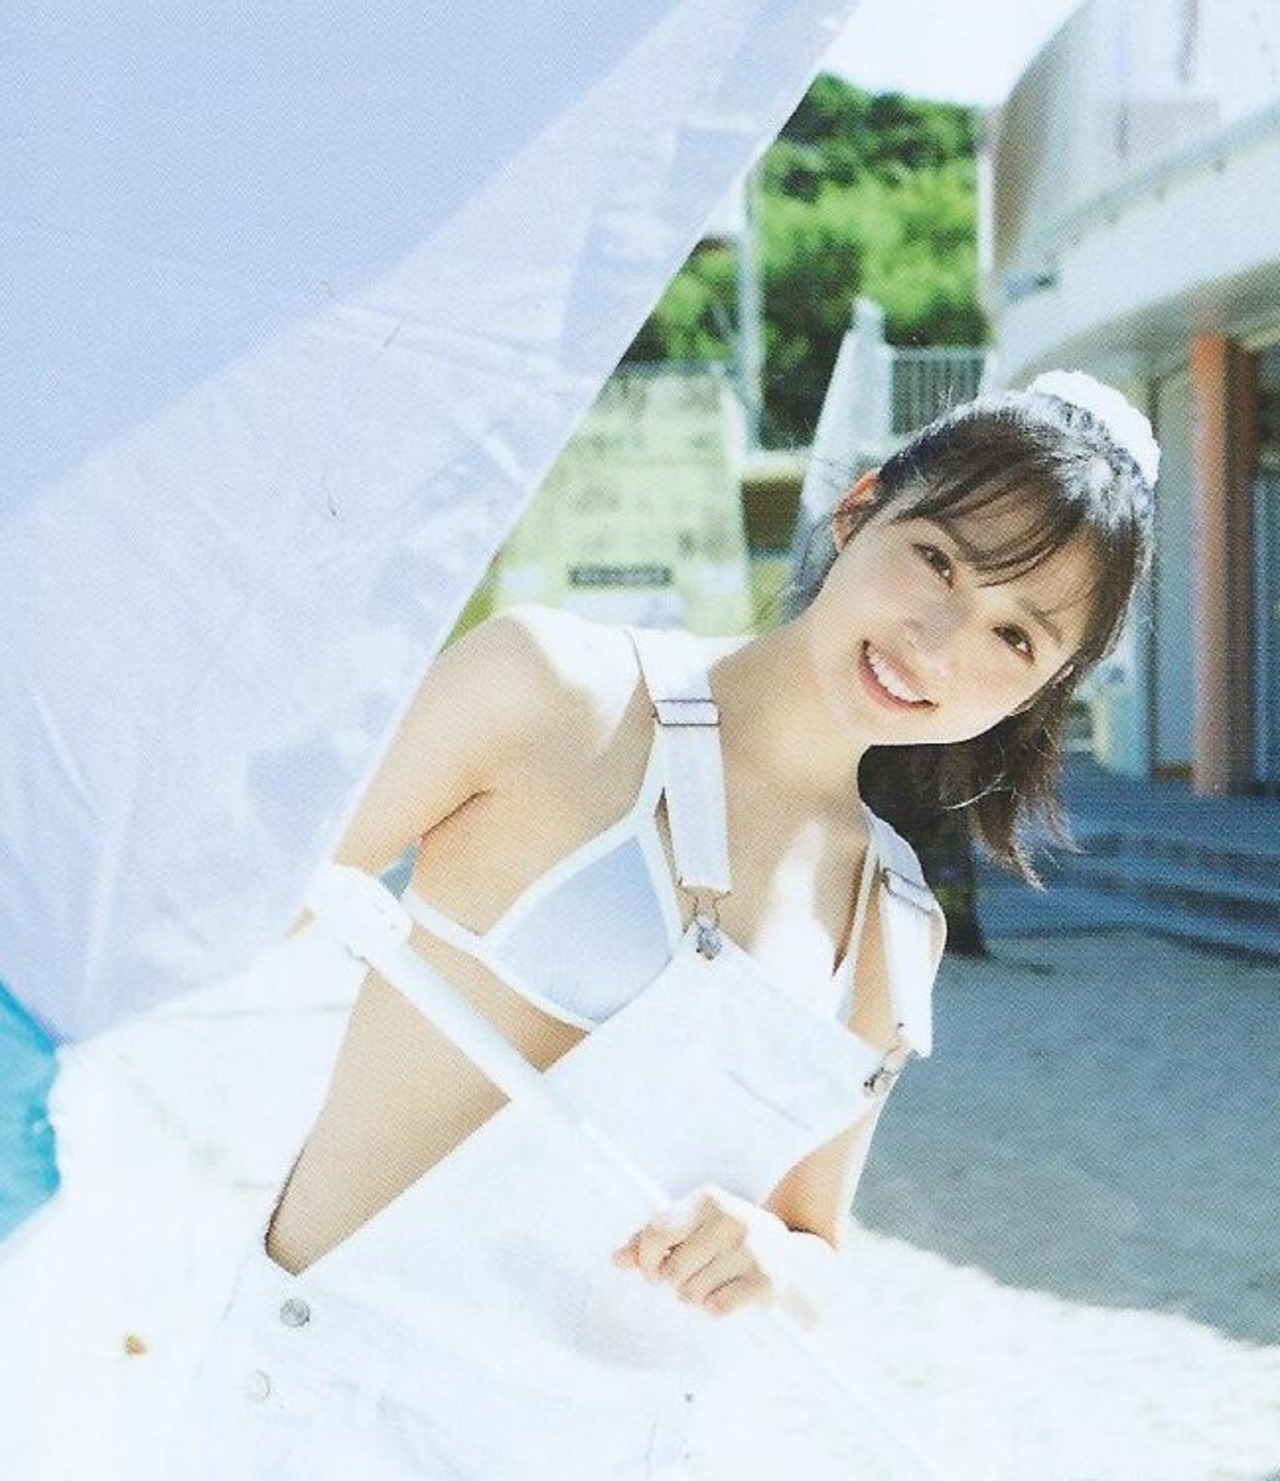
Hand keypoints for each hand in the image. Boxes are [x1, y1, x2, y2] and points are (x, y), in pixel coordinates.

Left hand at [611, 1186, 791, 1318]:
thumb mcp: (697, 1227)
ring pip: (691, 1293)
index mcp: (709, 1199)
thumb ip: (655, 1238)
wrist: (795, 1257)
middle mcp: (731, 1220)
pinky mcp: (765, 1281)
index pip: (657, 1231)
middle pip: (672, 1269)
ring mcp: (751, 1250)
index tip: (651, 1271)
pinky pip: (716, 1308)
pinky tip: (730, 1294)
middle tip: (690, 1277)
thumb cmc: (730, 1240)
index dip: (644, 1258)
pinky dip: (716, 1308)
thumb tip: (615, 1259)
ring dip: (696, 1296)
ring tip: (714, 1283)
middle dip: (674, 1281)